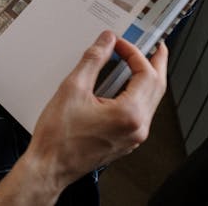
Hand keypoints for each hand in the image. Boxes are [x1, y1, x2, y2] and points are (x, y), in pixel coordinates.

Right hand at [24, 31, 167, 192]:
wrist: (49, 165)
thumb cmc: (58, 136)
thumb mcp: (72, 88)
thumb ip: (93, 60)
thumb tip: (106, 42)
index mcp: (130, 114)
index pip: (146, 74)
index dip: (134, 52)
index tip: (119, 42)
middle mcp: (137, 128)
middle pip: (157, 88)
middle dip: (156, 63)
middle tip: (155, 46)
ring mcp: (133, 137)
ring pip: (151, 101)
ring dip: (147, 79)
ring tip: (140, 63)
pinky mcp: (125, 141)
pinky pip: (140, 113)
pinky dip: (137, 94)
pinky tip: (125, 86)